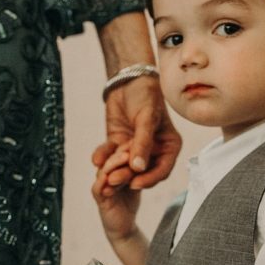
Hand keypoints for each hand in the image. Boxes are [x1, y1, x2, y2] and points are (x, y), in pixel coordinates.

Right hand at [92, 143, 140, 240]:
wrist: (122, 225)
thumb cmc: (129, 201)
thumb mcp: (138, 180)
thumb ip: (142, 167)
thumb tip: (156, 152)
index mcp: (113, 166)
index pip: (118, 152)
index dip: (128, 146)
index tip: (139, 140)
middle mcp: (105, 172)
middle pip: (110, 158)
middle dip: (121, 151)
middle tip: (132, 144)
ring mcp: (100, 183)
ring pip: (105, 169)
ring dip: (115, 163)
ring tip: (125, 157)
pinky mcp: (98, 196)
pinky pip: (99, 185)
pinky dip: (106, 179)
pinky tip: (114, 175)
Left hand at [93, 75, 180, 193]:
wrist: (128, 80)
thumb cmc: (146, 95)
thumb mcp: (147, 118)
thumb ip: (143, 143)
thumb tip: (138, 167)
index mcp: (168, 145)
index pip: (162, 169)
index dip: (149, 179)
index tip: (135, 184)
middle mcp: (153, 150)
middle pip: (141, 171)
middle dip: (126, 177)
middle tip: (112, 181)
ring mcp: (135, 148)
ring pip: (124, 166)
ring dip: (113, 171)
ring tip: (102, 177)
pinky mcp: (118, 143)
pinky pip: (110, 155)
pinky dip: (103, 157)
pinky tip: (96, 160)